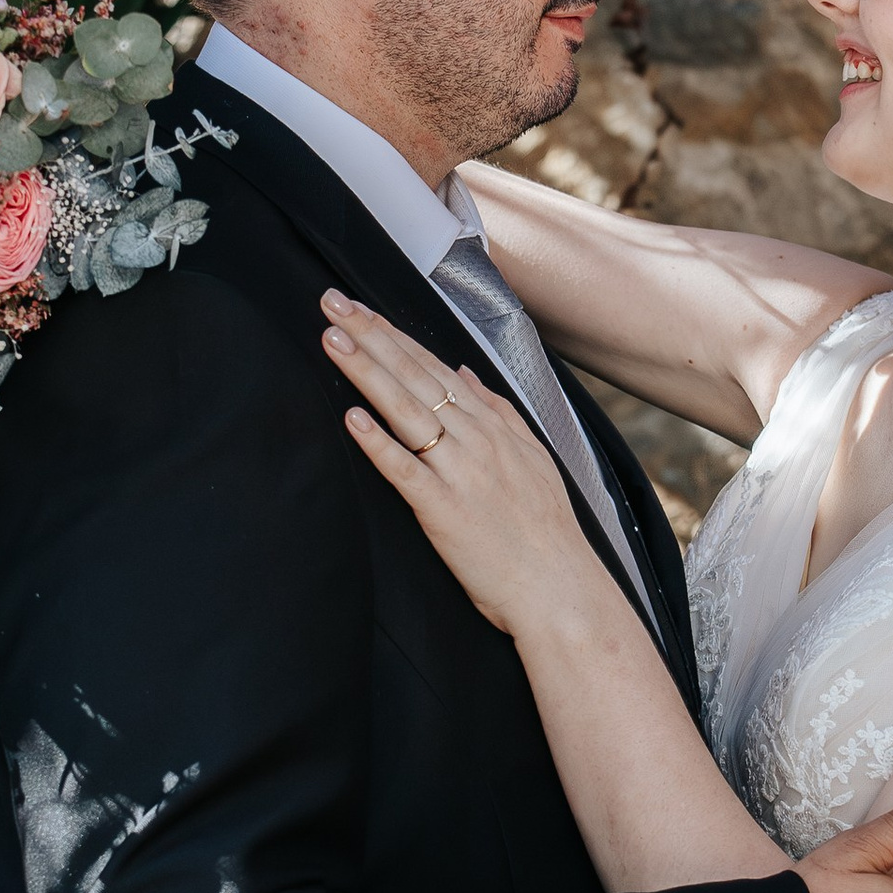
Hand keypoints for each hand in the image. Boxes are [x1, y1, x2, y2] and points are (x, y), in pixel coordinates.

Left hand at [323, 292, 608, 637]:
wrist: (560, 589)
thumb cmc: (546, 533)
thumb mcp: (532, 458)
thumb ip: (497, 411)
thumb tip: (464, 372)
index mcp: (493, 428)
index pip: (434, 368)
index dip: (394, 336)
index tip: (360, 308)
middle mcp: (476, 441)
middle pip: (415, 377)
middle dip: (371, 336)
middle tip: (332, 303)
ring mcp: (460, 473)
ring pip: (406, 411)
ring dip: (367, 371)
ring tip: (333, 340)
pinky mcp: (444, 511)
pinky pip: (405, 471)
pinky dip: (378, 444)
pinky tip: (352, 418)